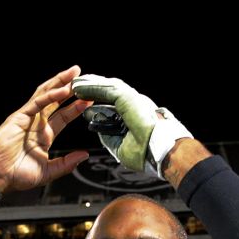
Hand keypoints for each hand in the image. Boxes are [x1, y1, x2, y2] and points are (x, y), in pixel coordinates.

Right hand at [0, 66, 91, 193]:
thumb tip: (83, 156)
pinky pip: (36, 103)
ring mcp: (28, 118)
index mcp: (44, 135)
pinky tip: (62, 90)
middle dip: (69, 87)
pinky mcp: (19, 117)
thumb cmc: (16, 175)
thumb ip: (66, 164)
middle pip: (56, 100)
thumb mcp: (48, 171)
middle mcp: (37, 124)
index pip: (63, 116)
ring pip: (46, 95)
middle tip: (83, 77)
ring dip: (59, 83)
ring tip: (73, 74)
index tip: (89, 100)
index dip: (76, 107)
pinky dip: (49, 96)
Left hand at [71, 74, 192, 176]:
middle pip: (109, 91)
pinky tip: (78, 88)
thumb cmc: (149, 154)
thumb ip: (110, 137)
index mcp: (135, 114)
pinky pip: (106, 90)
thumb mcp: (122, 147)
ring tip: (73, 84)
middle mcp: (135, 104)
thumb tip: (100, 132)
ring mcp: (133, 99)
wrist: (164, 153)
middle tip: (76, 86)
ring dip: (89, 85)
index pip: (113, 102)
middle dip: (92, 87)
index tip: (85, 100)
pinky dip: (91, 88)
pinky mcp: (129, 99)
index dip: (98, 98)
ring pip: (107, 87)